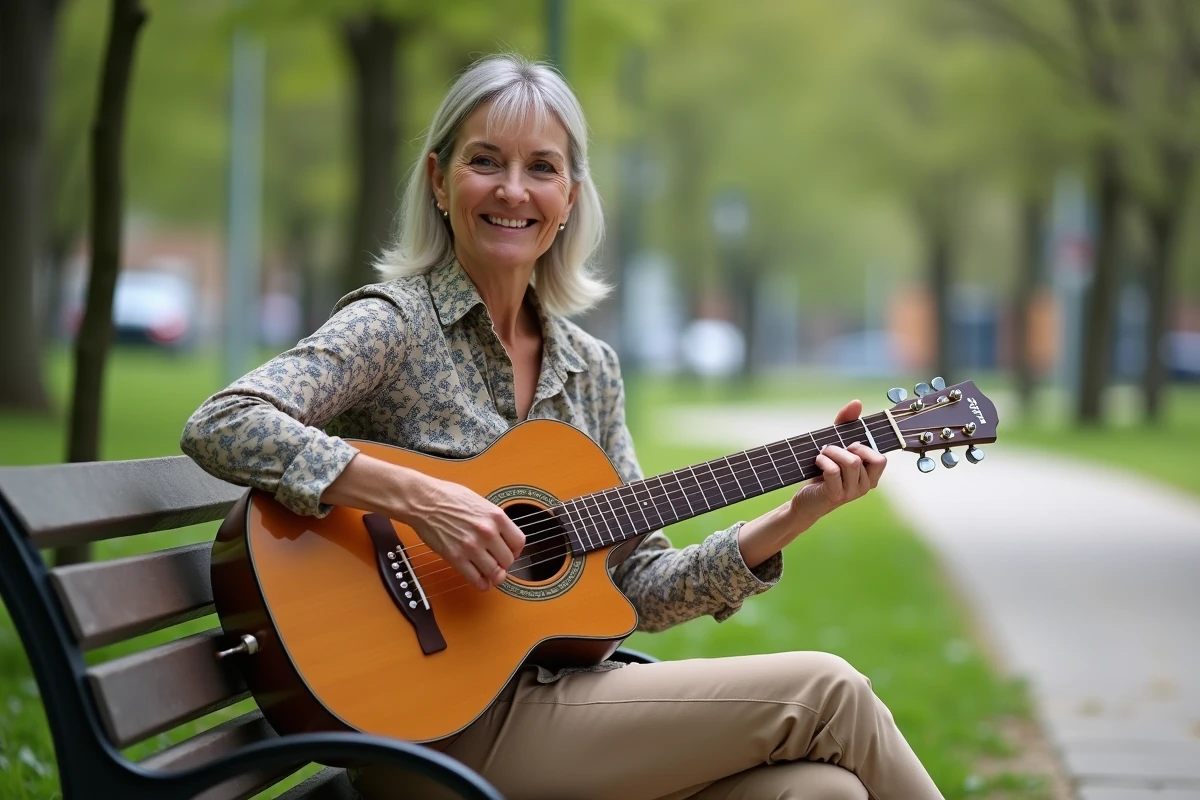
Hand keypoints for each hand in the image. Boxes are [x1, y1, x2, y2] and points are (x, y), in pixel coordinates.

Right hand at [398, 475, 524, 591]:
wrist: (424, 501)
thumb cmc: (449, 497)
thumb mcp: (481, 502)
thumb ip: (494, 520)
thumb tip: (504, 537)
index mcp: (496, 516)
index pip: (519, 542)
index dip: (515, 550)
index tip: (510, 552)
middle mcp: (487, 532)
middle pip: (508, 560)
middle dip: (504, 563)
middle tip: (498, 562)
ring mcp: (471, 546)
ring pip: (495, 573)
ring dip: (494, 576)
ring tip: (490, 573)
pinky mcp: (456, 558)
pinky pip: (476, 579)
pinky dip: (482, 584)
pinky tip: (481, 581)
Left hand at [788, 399, 886, 520]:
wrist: (806, 499)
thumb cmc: (824, 472)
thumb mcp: (837, 446)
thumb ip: (846, 424)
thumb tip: (857, 403)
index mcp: (871, 476)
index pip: (880, 459)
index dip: (864, 447)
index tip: (848, 446)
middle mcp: (865, 486)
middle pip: (862, 458)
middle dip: (845, 447)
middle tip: (831, 449)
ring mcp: (851, 493)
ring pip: (851, 463)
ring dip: (832, 452)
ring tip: (823, 454)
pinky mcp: (835, 495)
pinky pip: (834, 471)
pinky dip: (824, 461)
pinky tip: (818, 461)